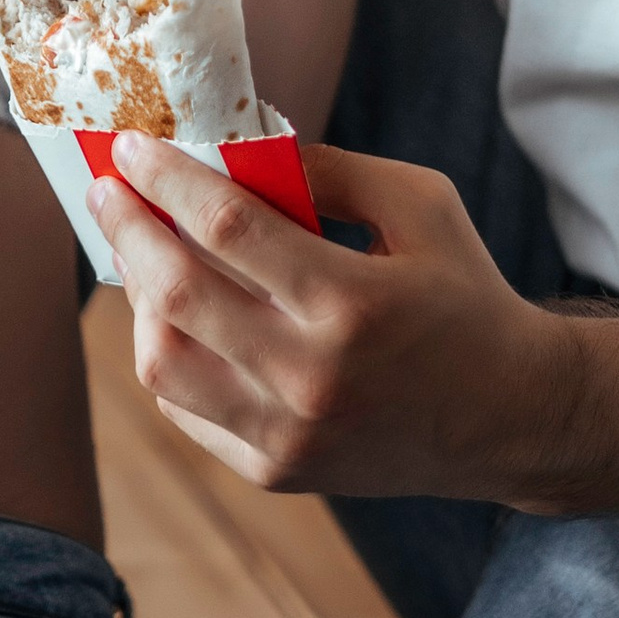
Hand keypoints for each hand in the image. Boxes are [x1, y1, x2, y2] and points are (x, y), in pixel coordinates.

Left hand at [89, 133, 585, 500]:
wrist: (510, 416)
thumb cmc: (466, 296)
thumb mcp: (422, 207)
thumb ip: (330, 171)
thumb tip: (235, 146)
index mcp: (353, 302)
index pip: (227, 229)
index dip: (168, 181)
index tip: (133, 147)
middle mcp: (312, 377)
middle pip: (177, 295)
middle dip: (128, 229)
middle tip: (108, 189)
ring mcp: (288, 434)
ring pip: (162, 361)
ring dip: (136, 297)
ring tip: (141, 253)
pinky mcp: (276, 471)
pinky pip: (183, 409)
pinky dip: (163, 354)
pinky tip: (170, 315)